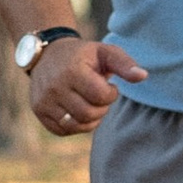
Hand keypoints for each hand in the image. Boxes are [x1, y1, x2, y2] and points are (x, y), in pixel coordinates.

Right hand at [27, 38, 146, 136]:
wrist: (47, 55)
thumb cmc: (83, 55)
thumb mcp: (105, 52)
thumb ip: (125, 64)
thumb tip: (143, 76)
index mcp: (72, 71)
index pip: (101, 96)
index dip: (111, 94)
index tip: (109, 86)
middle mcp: (54, 87)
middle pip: (89, 114)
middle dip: (102, 108)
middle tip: (100, 96)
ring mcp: (44, 101)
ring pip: (76, 125)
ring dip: (91, 118)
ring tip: (90, 103)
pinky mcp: (39, 111)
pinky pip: (63, 130)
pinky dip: (76, 125)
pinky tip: (78, 109)